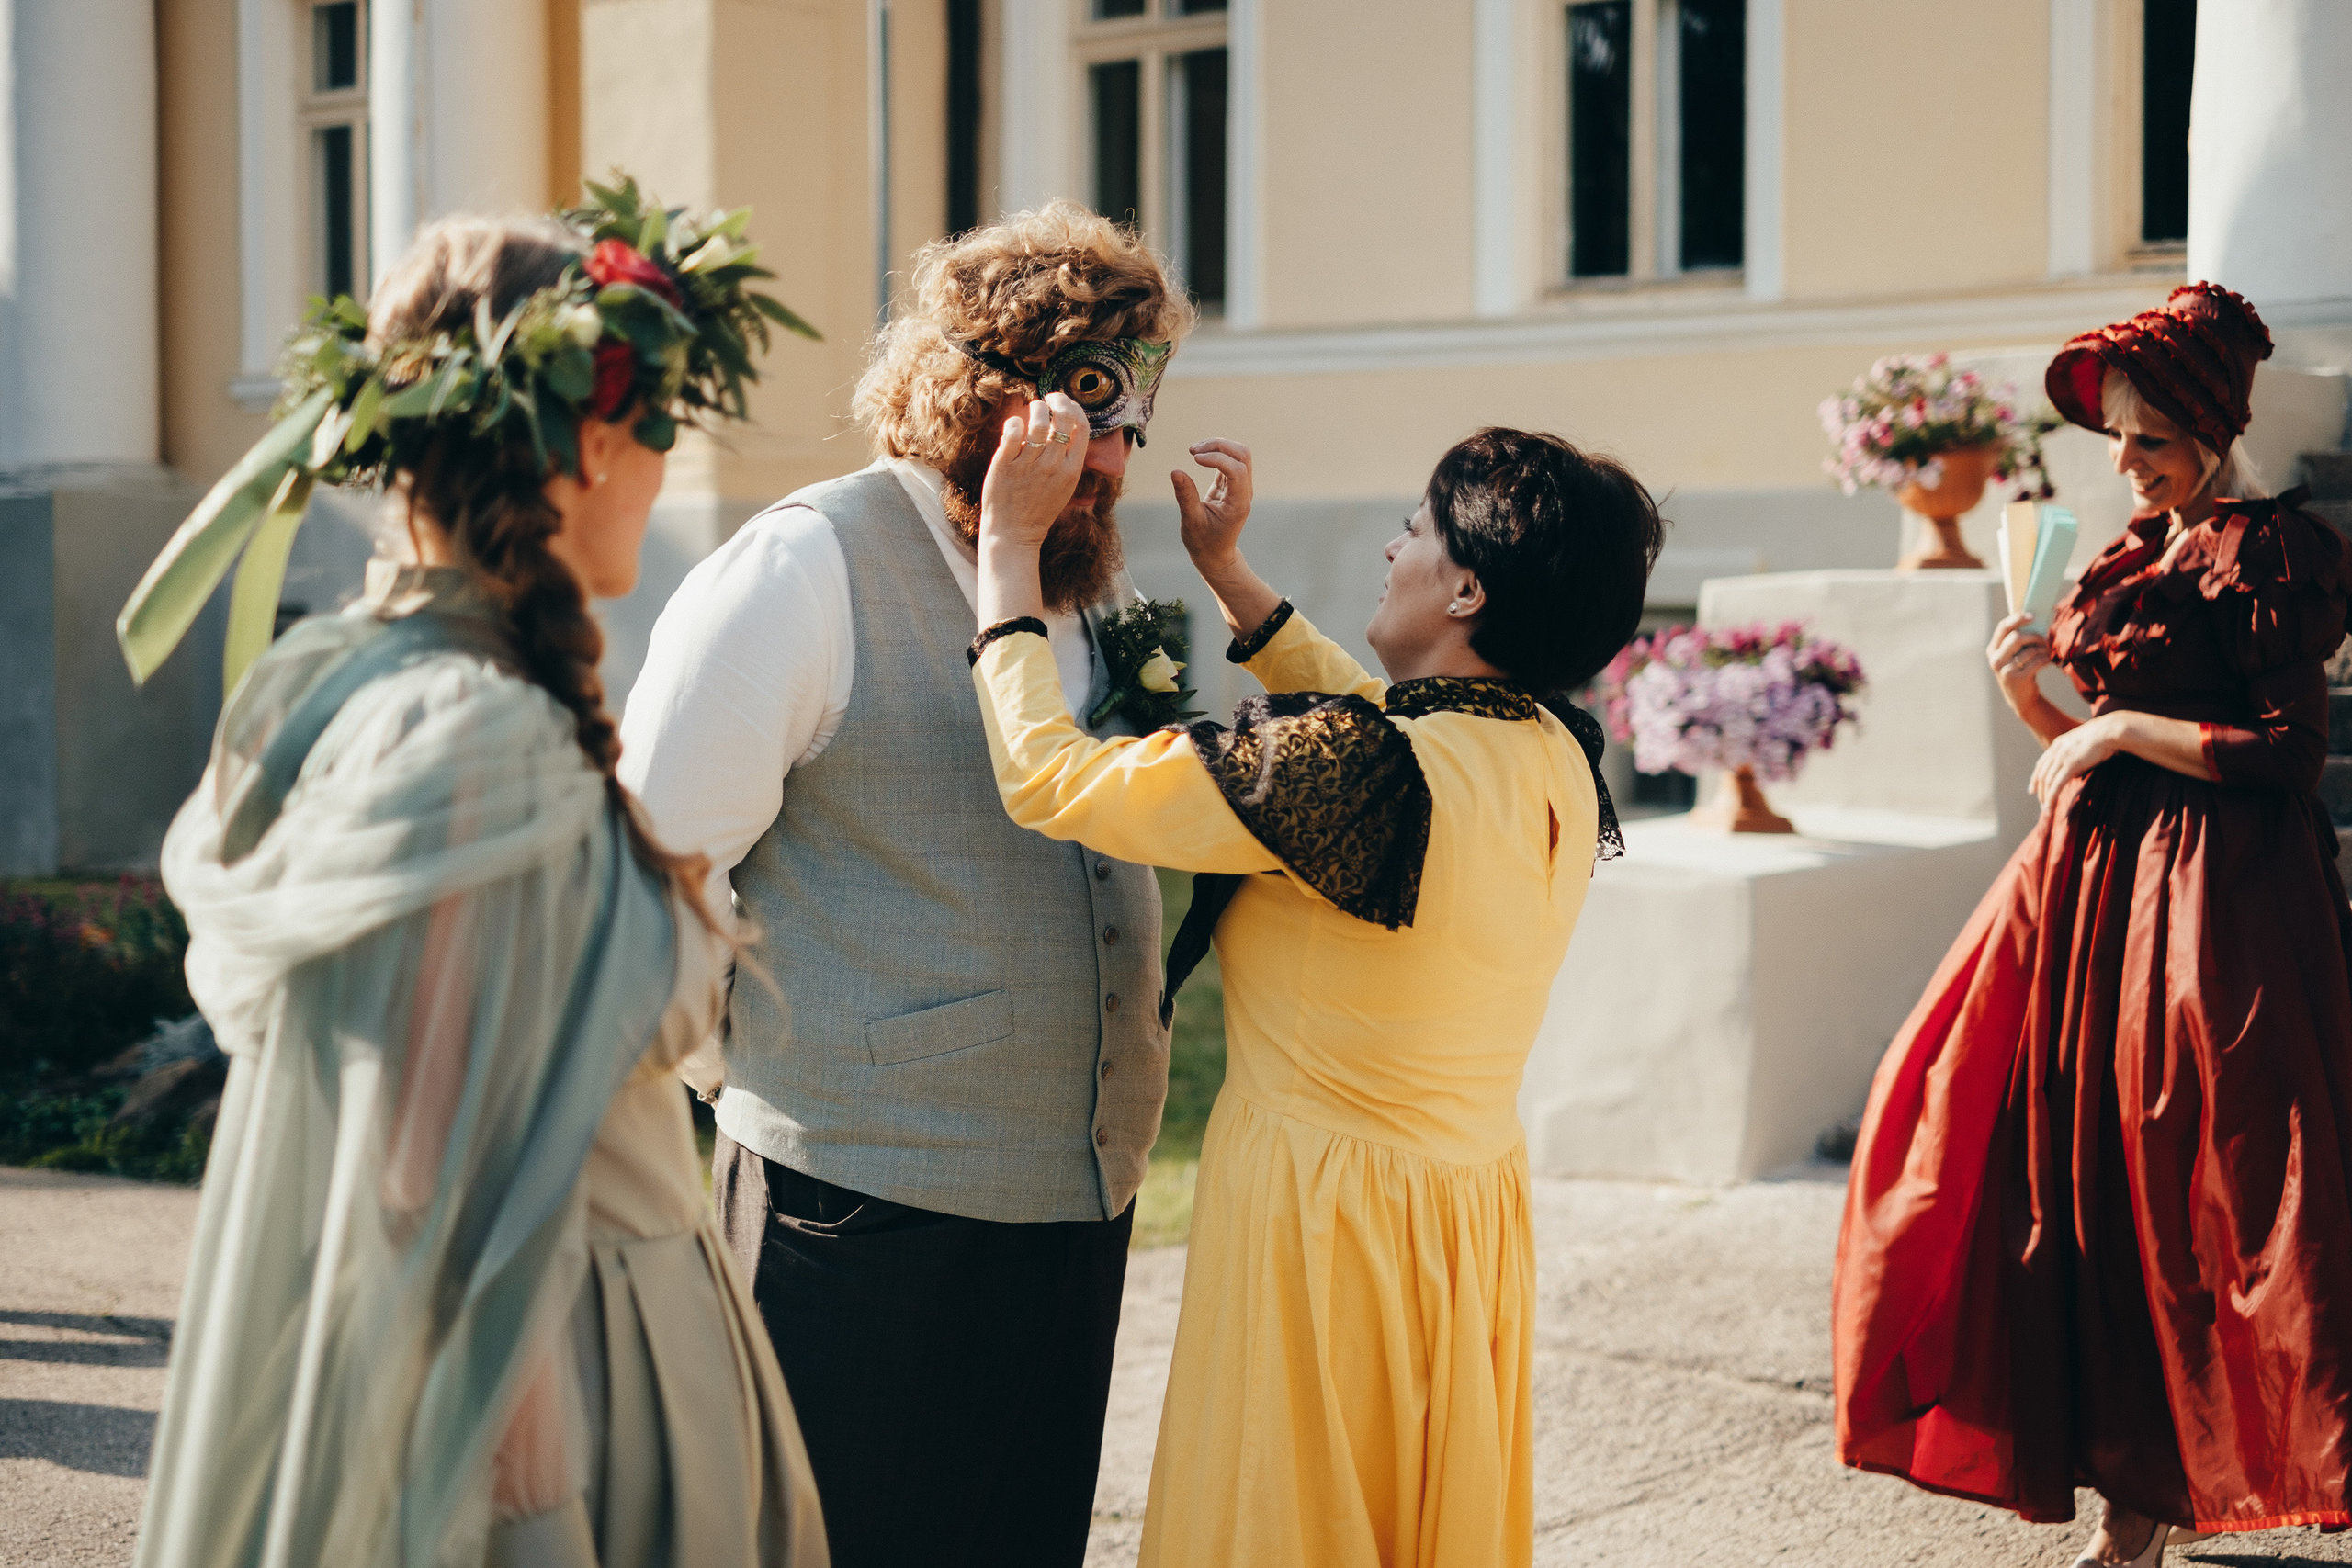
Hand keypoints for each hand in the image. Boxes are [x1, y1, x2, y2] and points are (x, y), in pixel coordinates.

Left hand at [978, 393, 1089, 554]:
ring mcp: (1029, 465)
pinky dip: (1014, 422)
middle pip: (1062, 418)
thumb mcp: (1064, 486)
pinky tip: (1013, 427)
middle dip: (1056, 400)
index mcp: (1071, 470)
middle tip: (1046, 399)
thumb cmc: (1038, 509)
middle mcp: (1052, 466)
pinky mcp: (1005, 465)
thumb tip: (1065, 425)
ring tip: (1030, 410)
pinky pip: (1012, 432)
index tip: (1062, 403)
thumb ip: (1067, 458)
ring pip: (1037, 421)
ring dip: (1035, 408)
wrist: (1014, 534)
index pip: (1082, 426)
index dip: (1073, 407)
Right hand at [1172, 439, 1253, 577]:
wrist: (1215, 554)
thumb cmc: (1203, 542)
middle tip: (1193, 451)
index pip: (1237, 470)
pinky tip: (1198, 456)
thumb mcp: (1191, 521)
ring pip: (1238, 454)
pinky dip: (1215, 453)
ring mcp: (1240, 487)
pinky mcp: (1231, 484)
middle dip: (1219, 446)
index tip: (1194, 459)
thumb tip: (1176, 471)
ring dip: (1218, 446)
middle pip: (1242, 455)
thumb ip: (1186, 496)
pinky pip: (1229, 461)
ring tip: (1194, 451)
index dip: (1218, 458)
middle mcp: (1244, 492)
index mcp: (1239, 503)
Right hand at [1987, 612, 2052, 710]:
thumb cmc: (2021, 669)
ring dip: (2044, 649)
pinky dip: (2046, 659)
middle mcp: (1995, 659)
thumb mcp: (2013, 655)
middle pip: (2016, 638)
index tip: (2033, 616)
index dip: (2018, 619)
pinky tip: (2048, 661)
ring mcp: (2004, 670)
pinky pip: (2036, 662)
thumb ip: (2018, 639)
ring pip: (2029, 650)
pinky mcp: (2016, 679)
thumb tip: (2036, 618)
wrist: (2021, 698)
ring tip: (2048, 652)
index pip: (2003, 627)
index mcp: (1992, 649)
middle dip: (2035, 636)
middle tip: (2045, 639)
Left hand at [2029, 711, 2123, 804]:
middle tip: (2040, 803)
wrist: (2110, 729)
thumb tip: (2076, 770)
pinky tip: (2050, 807)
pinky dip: (2051, 797)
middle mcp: (2057, 750)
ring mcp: (2063, 757)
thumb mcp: (2085, 744)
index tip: (2032, 789)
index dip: (2036, 778)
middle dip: (2039, 790)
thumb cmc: (2104, 736)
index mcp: (2059, 743)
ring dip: (2045, 797)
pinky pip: (2057, 785)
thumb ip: (2076, 755)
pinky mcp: (2071, 765)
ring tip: (2046, 809)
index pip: (2042, 764)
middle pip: (2042, 774)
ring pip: (2048, 781)